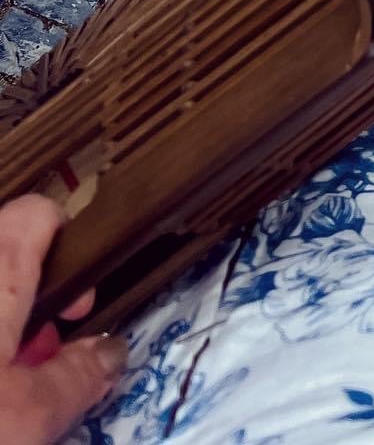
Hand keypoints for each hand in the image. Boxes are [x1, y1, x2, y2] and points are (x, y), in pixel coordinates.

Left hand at [0, 195, 124, 443]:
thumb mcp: (28, 416)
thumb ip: (77, 376)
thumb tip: (109, 350)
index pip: (40, 211)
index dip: (73, 246)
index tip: (82, 298)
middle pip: (11, 262)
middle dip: (36, 308)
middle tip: (45, 357)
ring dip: (5, 336)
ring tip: (11, 388)